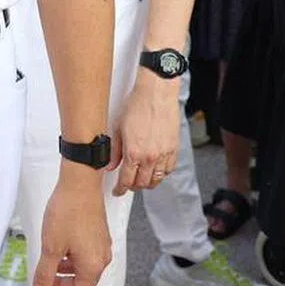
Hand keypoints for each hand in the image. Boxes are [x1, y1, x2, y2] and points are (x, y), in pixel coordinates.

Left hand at [34, 164, 110, 285]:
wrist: (80, 184)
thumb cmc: (68, 212)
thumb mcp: (51, 245)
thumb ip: (45, 271)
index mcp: (93, 266)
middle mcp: (102, 258)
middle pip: (84, 283)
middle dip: (63, 285)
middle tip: (45, 281)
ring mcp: (102, 245)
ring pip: (84, 268)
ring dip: (66, 271)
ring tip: (49, 263)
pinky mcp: (99, 234)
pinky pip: (86, 254)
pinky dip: (72, 258)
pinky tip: (59, 247)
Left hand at [112, 73, 179, 193]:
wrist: (156, 94)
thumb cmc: (136, 106)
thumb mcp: (117, 127)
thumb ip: (114, 150)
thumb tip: (110, 165)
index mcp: (134, 152)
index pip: (126, 180)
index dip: (120, 188)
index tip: (117, 191)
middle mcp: (150, 157)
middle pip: (142, 183)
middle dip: (133, 186)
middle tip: (127, 184)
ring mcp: (164, 155)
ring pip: (156, 180)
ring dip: (147, 183)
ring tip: (139, 179)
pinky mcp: (174, 150)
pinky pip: (168, 171)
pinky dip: (160, 175)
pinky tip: (154, 171)